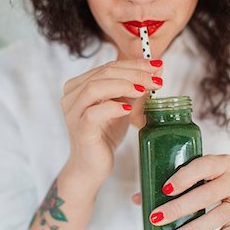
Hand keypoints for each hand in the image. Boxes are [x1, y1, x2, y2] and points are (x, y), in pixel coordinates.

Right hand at [61, 58, 162, 183]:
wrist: (92, 165)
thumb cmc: (105, 134)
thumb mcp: (123, 105)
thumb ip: (135, 87)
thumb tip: (157, 69)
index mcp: (79, 85)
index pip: (108, 66)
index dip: (134, 64)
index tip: (157, 66)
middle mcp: (72, 96)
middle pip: (103, 73)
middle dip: (133, 74)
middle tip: (156, 79)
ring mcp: (74, 113)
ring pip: (94, 88)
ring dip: (123, 85)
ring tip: (144, 90)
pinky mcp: (80, 129)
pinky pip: (94, 113)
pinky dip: (113, 107)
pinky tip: (128, 109)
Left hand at [135, 154, 229, 229]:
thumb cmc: (220, 179)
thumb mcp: (206, 173)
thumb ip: (177, 182)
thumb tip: (139, 198)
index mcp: (223, 162)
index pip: (203, 166)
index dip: (184, 177)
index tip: (164, 190)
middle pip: (207, 195)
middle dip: (179, 208)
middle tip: (156, 218)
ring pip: (218, 217)